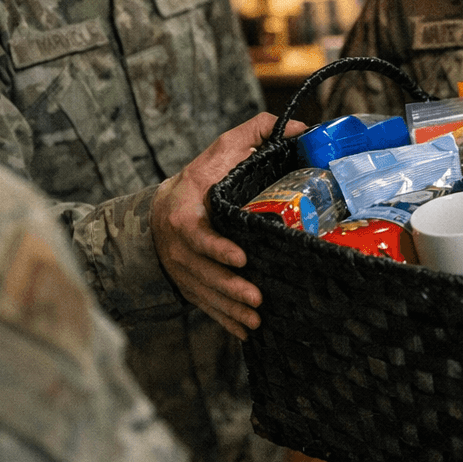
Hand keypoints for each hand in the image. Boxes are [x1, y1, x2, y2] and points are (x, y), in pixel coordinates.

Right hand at [150, 112, 305, 339]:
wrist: (161, 209)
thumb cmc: (200, 178)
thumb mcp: (222, 149)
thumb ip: (256, 133)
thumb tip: (301, 129)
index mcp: (185, 213)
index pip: (197, 236)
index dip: (217, 249)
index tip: (242, 258)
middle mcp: (180, 245)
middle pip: (203, 272)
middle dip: (229, 288)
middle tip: (257, 297)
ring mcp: (183, 268)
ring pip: (205, 294)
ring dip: (229, 309)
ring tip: (255, 319)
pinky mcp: (189, 284)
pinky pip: (205, 306)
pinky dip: (224, 321)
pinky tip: (246, 332)